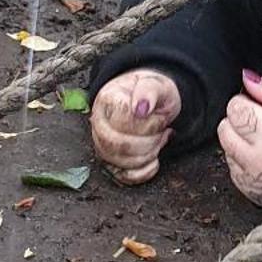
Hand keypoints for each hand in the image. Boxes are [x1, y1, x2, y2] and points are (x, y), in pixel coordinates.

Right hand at [91, 69, 181, 184]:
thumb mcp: (157, 84)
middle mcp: (99, 123)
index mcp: (108, 99)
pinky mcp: (111, 160)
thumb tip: (141, 109)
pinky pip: (123, 176)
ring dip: (148, 155)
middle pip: (118, 145)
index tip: (160, 117)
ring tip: (159, 141)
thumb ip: (149, 91)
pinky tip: (155, 160)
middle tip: (162, 132)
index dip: (149, 124)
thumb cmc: (152, 92)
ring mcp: (103, 143)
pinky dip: (143, 173)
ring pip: (120, 162)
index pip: (124, 121)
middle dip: (149, 142)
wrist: (150, 99)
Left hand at [217, 70, 261, 205]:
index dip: (246, 102)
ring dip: (238, 138)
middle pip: (225, 126)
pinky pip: (231, 163)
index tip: (260, 107)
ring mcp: (247, 176)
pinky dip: (242, 157)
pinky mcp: (244, 186)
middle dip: (240, 120)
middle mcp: (254, 159)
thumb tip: (248, 78)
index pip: (235, 108)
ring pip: (225, 145)